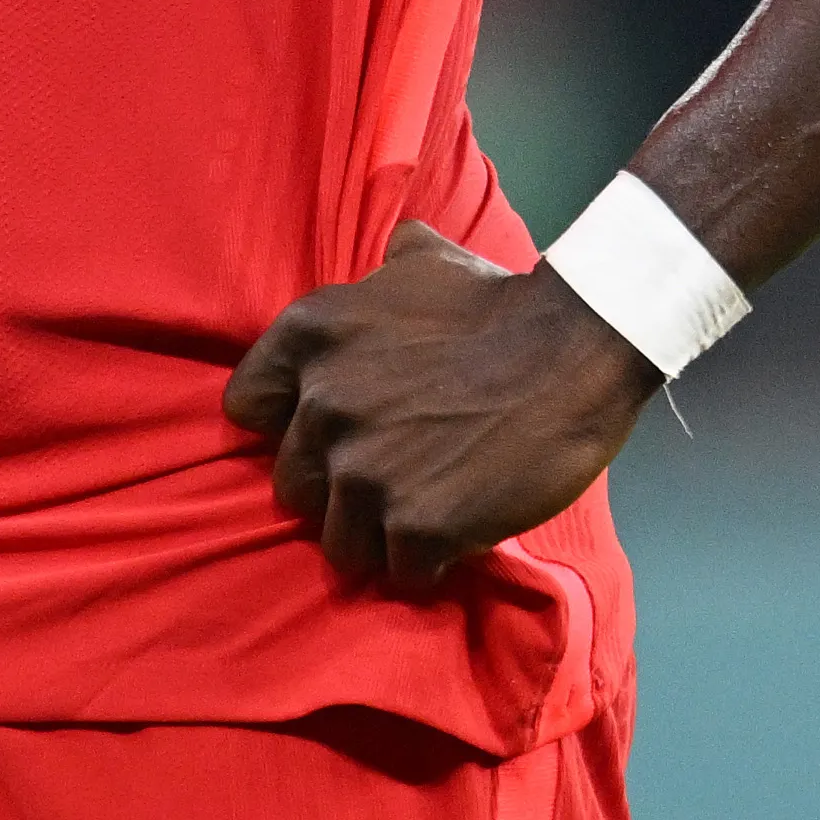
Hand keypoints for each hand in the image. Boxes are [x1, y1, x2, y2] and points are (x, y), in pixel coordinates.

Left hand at [222, 222, 664, 590]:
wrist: (572, 350)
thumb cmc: (499, 302)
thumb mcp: (425, 262)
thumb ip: (386, 267)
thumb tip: (390, 248)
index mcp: (310, 338)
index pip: (248, 408)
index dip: (286, 428)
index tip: (325, 436)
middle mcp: (322, 405)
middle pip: (294, 486)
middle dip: (337, 490)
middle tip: (390, 481)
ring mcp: (363, 470)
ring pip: (338, 542)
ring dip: (378, 537)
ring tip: (422, 517)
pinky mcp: (413, 525)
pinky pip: (399, 571)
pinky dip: (427, 564)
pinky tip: (457, 536)